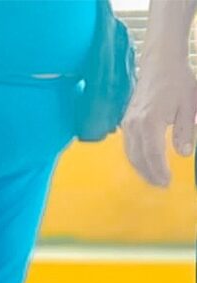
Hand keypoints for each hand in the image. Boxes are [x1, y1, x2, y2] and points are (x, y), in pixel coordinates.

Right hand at [123, 52, 196, 186]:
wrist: (160, 63)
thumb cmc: (178, 81)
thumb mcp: (189, 106)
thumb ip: (186, 131)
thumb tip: (184, 153)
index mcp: (150, 122)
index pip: (153, 155)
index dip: (159, 171)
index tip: (168, 181)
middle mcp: (134, 126)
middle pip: (138, 158)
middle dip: (149, 174)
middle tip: (162, 185)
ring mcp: (127, 124)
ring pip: (130, 154)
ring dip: (141, 168)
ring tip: (153, 177)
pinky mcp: (126, 122)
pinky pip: (128, 146)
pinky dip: (136, 158)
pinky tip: (144, 162)